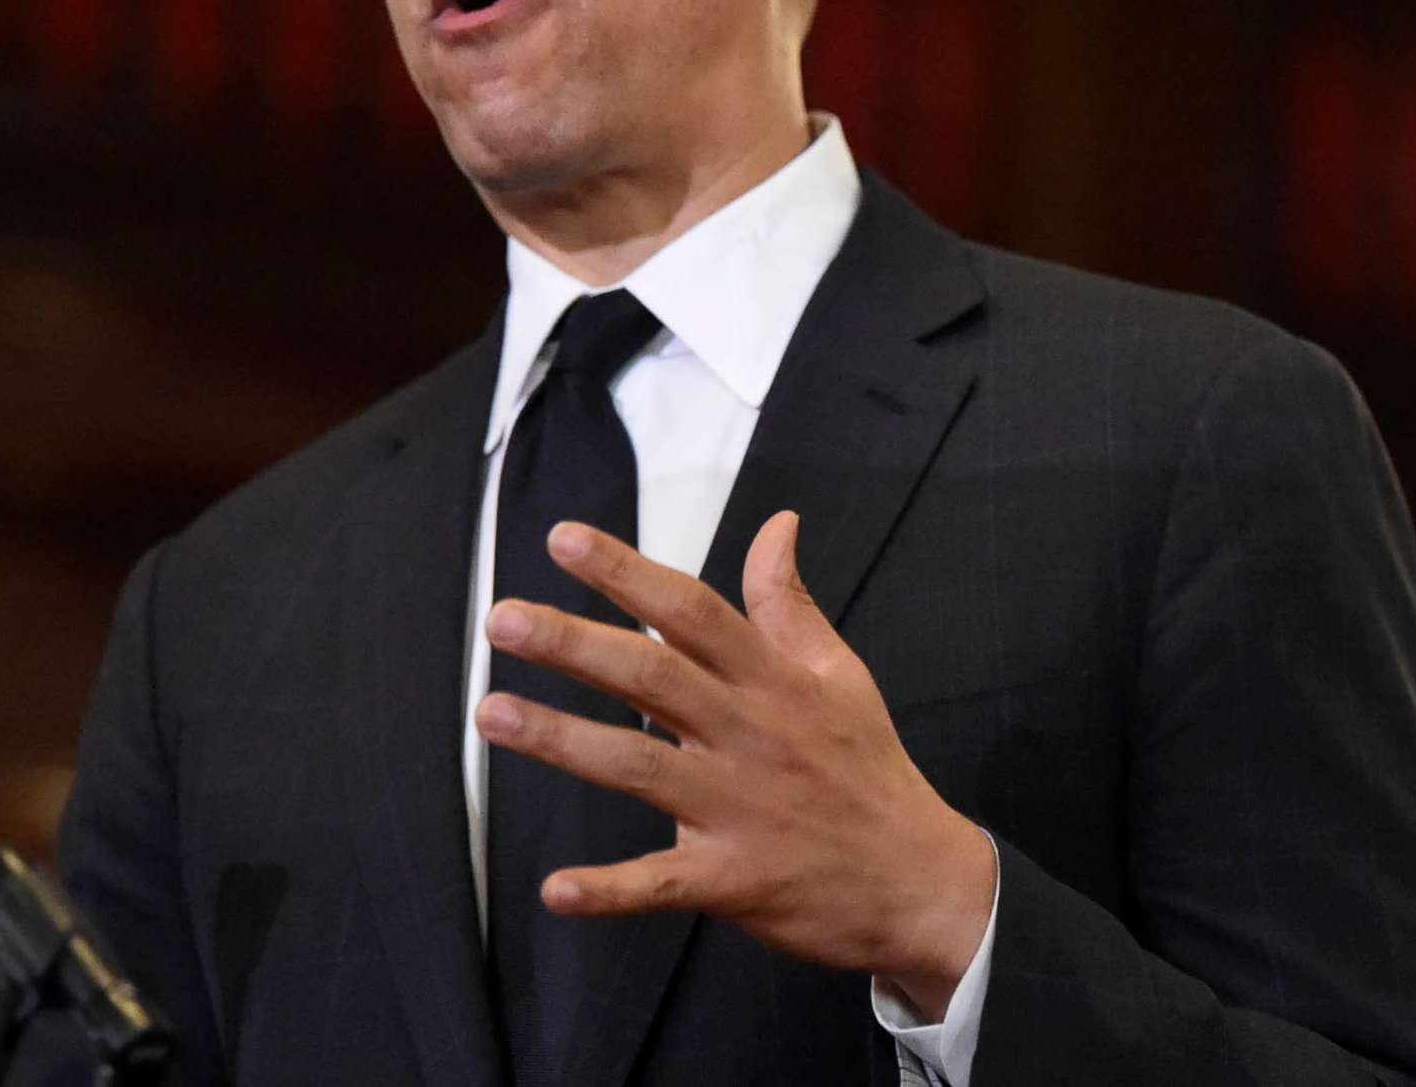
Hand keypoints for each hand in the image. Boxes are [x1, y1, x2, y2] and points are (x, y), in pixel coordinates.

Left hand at [474, 510, 995, 1019]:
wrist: (924, 884)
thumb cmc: (869, 771)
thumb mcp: (841, 674)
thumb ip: (790, 604)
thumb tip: (777, 525)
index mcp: (772, 681)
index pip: (691, 611)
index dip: (626, 572)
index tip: (563, 539)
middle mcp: (749, 735)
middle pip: (652, 677)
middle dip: (572, 644)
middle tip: (502, 618)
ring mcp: (739, 809)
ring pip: (639, 768)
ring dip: (562, 741)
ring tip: (492, 714)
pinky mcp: (735, 880)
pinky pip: (663, 884)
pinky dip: (609, 890)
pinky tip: (555, 888)